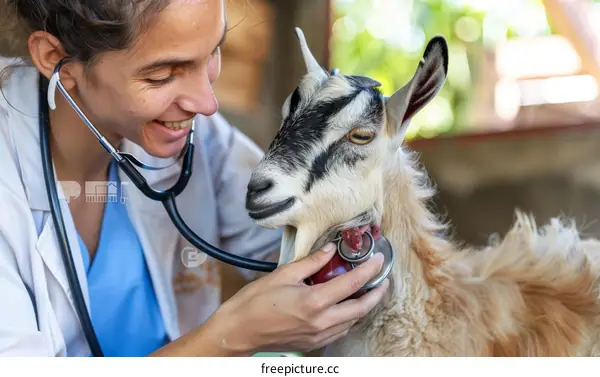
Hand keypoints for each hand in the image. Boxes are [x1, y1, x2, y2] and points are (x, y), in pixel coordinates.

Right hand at [210, 243, 389, 353]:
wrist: (240, 331)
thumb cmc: (256, 302)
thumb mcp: (283, 274)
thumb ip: (311, 262)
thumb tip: (330, 249)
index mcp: (314, 302)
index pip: (351, 284)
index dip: (369, 271)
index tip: (379, 260)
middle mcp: (321, 322)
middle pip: (361, 308)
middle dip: (377, 293)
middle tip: (383, 280)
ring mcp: (318, 335)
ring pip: (353, 322)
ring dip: (364, 307)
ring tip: (368, 291)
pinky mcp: (313, 343)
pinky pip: (340, 331)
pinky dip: (349, 318)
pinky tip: (347, 308)